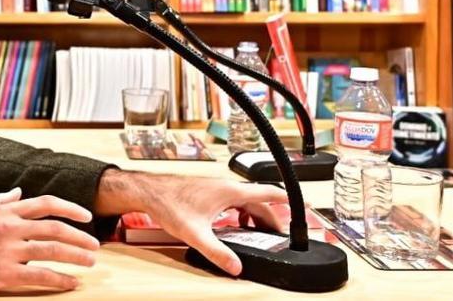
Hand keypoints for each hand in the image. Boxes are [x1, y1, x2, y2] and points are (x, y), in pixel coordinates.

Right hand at [0, 188, 98, 296]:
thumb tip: (18, 192)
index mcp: (6, 211)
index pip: (46, 204)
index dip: (70, 208)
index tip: (86, 216)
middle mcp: (11, 227)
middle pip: (55, 227)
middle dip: (80, 236)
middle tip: (94, 245)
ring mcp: (10, 250)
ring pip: (52, 249)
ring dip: (76, 255)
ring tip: (90, 261)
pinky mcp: (6, 272)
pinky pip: (40, 275)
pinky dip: (60, 279)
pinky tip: (72, 282)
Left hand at [96, 170, 287, 275]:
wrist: (149, 191)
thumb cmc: (169, 204)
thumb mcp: (195, 234)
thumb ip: (217, 252)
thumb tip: (235, 266)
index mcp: (229, 192)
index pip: (267, 192)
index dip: (286, 198)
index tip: (302, 202)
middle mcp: (225, 186)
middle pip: (258, 201)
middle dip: (270, 217)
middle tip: (278, 234)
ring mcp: (217, 187)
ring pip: (245, 201)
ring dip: (254, 215)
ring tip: (257, 232)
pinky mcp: (209, 191)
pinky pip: (233, 201)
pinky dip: (240, 212)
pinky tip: (233, 226)